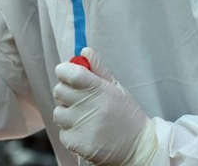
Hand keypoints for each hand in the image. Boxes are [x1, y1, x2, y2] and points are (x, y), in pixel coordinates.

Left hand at [53, 48, 157, 165]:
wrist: (138, 147)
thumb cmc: (126, 115)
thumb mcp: (116, 88)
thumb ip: (98, 69)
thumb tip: (84, 51)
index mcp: (99, 89)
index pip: (69, 73)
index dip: (64, 71)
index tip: (68, 74)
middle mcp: (89, 106)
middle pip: (58, 90)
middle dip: (66, 92)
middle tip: (80, 99)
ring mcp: (82, 126)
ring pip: (58, 113)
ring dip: (67, 114)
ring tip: (84, 118)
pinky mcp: (77, 143)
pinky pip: (62, 133)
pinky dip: (71, 132)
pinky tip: (86, 132)